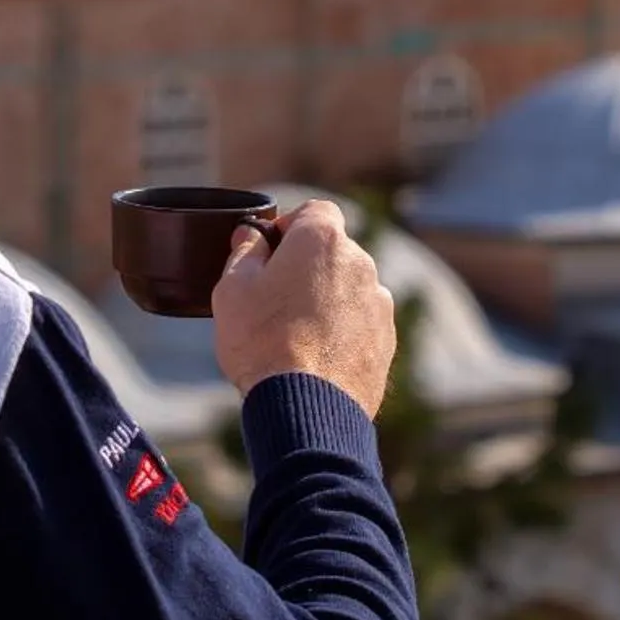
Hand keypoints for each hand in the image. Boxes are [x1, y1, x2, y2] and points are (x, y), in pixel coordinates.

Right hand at [211, 200, 394, 418]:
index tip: (271, 252)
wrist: (306, 408)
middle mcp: (360, 263)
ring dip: (327, 300)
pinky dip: (343, 331)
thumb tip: (252, 234)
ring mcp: (379, 302)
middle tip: (275, 299)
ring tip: (295, 335)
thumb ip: (244, 251)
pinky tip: (316, 357)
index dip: (291, 227)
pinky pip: (361, 322)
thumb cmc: (262, 342)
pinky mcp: (387, 338)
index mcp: (323, 240)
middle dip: (307, 267)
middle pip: (332, 252)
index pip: (315, 211)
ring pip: (348, 288)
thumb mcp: (232, 289)